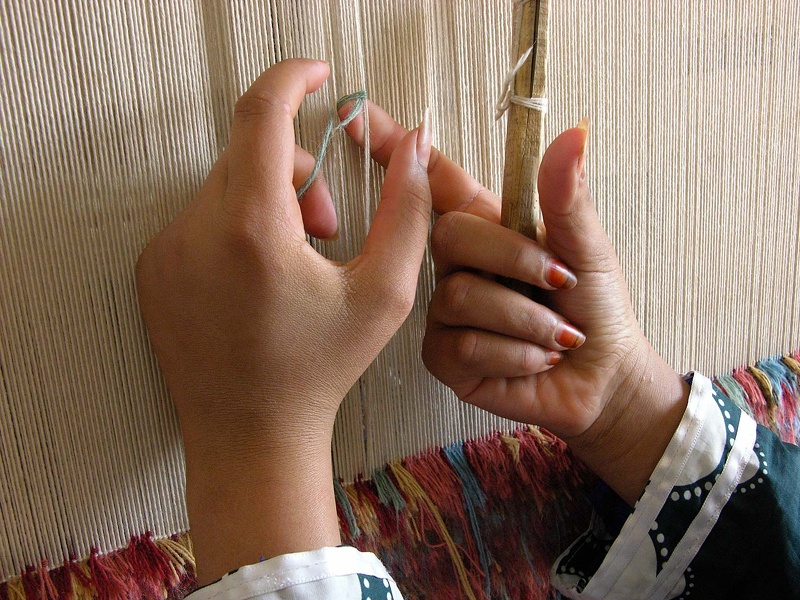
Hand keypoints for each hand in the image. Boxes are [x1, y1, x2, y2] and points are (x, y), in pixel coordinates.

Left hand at [135, 59, 432, 581]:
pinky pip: (202, 217)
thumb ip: (407, 210)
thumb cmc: (319, 371)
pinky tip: (260, 279)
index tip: (318, 76)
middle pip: (249, 152)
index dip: (294, 80)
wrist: (250, 435)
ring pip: (226, 184)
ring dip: (268, 200)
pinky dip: (237, 226)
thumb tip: (413, 146)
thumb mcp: (385, 293)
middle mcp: (196, 232)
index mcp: (253, 229)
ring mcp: (166, 251)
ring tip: (297, 258)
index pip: (262, 113)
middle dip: (296, 169)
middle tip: (327, 226)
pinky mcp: (154, 269)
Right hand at [345, 106, 688, 503]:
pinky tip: (534, 360)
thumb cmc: (595, 306)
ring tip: (557, 334)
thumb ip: (567, 198)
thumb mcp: (588, 247)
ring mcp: (445, 311)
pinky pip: (462, 346)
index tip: (357, 113)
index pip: (434, 180)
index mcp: (488, 226)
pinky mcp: (443, 357)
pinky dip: (514, 355)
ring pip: (460, 297)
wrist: (601, 379)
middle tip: (559, 283)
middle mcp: (457, 264)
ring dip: (525, 319)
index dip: (396, 148)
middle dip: (514, 259)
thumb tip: (573, 133)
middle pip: (449, 234)